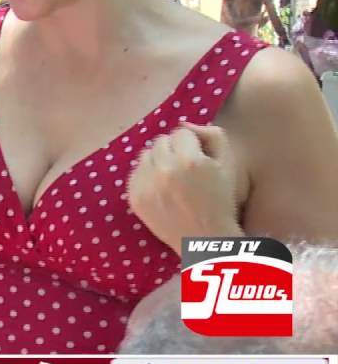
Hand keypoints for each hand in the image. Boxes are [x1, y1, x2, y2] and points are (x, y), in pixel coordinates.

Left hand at [128, 124, 242, 253]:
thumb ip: (212, 136)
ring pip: (146, 155)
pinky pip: (135, 173)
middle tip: (185, 167)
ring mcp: (146, 185)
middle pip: (161, 141)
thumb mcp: (229, 165)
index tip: (199, 157)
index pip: (181, 132)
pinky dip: (146, 176)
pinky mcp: (134, 197)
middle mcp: (164, 170)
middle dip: (174, 150)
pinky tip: (161, 188)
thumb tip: (185, 123)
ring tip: (172, 178)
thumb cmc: (222, 202)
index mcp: (189, 160)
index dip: (192, 143)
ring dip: (158, 161)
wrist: (206, 240)